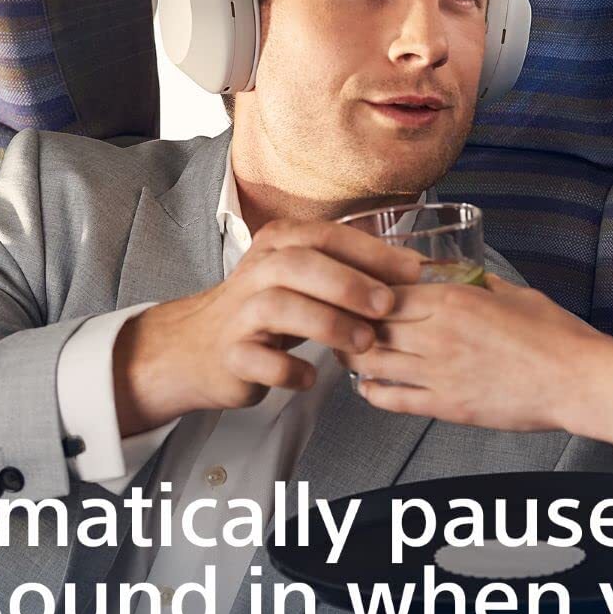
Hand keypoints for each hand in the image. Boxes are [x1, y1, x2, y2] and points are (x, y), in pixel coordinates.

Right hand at [114, 220, 422, 435]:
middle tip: (388, 306)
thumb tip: (414, 271)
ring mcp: (239, 313)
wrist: (198, 346)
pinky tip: (311, 377)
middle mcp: (257, 271)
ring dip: (329, 324)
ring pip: (282, 307)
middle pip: (302, 264)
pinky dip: (289, 370)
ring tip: (364, 343)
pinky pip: (260, 362)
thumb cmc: (267, 308)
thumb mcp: (303, 277)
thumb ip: (348, 268)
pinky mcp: (230, 354)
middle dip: (350, 284)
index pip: (328, 235)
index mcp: (280, 244)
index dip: (372, 252)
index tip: (413, 272)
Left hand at [347, 275, 608, 432]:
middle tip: (342, 321)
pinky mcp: (445, 406)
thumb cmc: (555, 335)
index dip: (365, 293)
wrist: (576, 380)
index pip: (385, 292)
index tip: (356, 293)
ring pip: (373, 361)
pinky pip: (393, 399)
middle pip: (371, 325)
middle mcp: (437, 335)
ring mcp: (438, 373)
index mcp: (452, 300)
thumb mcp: (514, 293)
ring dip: (355, 356)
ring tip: (348, 352)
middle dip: (352, 322)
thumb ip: (481, 283)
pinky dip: (372, 392)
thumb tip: (466, 275)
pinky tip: (367, 387)